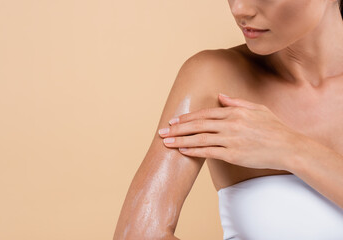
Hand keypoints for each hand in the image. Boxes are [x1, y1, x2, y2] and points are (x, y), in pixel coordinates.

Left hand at [158, 93, 304, 170]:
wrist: (289, 147)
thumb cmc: (274, 128)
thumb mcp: (257, 109)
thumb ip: (237, 102)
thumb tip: (220, 95)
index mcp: (235, 112)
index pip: (205, 113)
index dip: (187, 117)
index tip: (174, 120)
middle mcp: (231, 124)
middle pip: (198, 124)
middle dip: (177, 127)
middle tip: (162, 130)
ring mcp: (231, 139)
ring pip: (200, 138)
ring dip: (181, 140)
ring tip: (166, 141)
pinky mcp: (233, 154)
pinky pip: (209, 152)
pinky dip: (194, 151)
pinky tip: (183, 151)